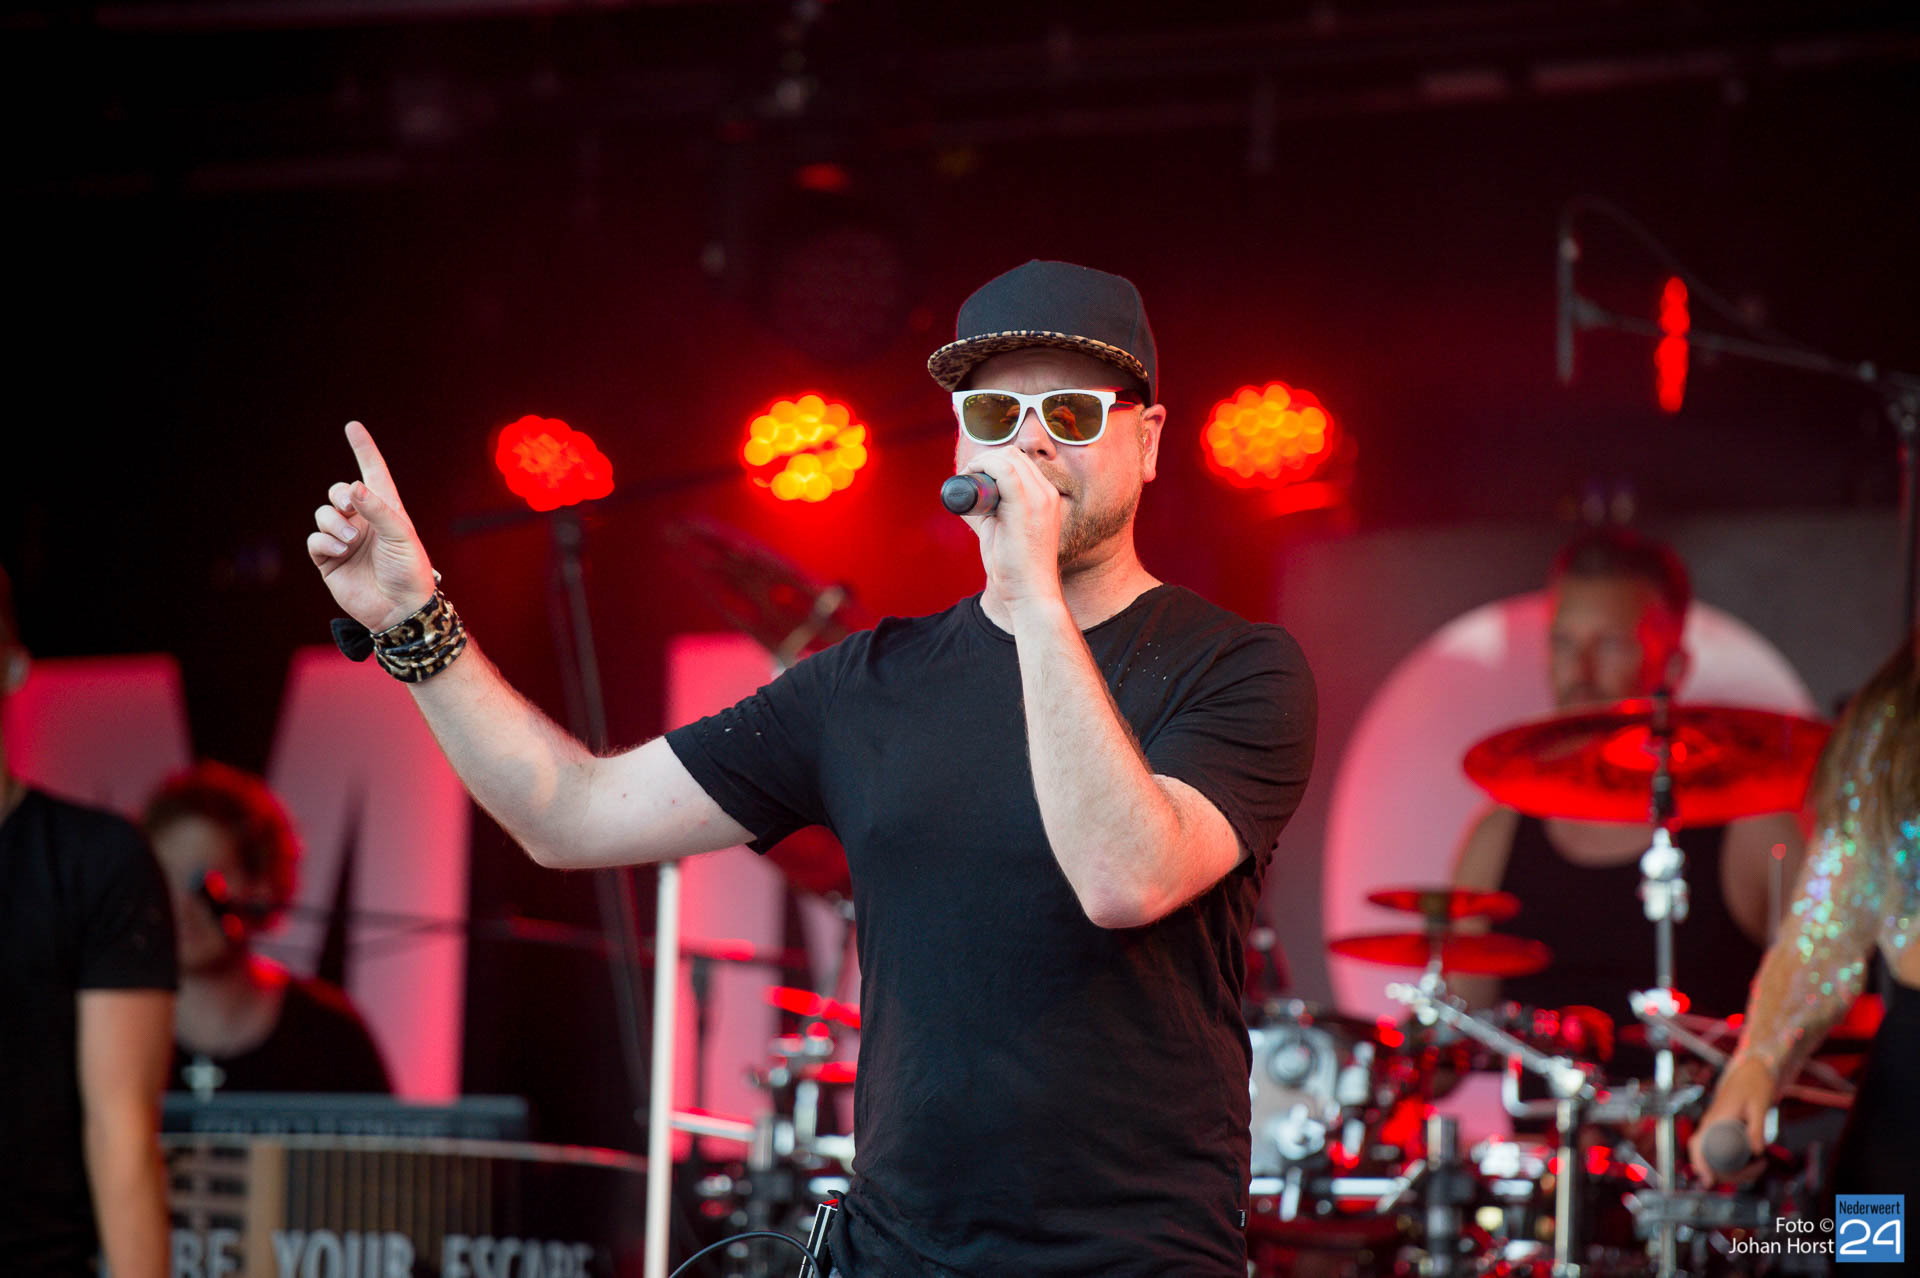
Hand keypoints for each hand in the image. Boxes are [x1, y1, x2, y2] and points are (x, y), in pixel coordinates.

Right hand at [307, 422, 437, 632]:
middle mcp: (364, 521)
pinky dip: (325, 542)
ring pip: (324, 514)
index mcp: (386, 510)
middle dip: (340, 494)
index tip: (353, 426)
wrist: (400, 609)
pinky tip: (340, 551)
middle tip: (350, 507)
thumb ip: (379, 509)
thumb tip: (353, 486)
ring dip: (333, 523)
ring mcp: (344, 540)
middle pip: (338, 491)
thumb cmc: (410, 571)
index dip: (363, 449)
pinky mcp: (329, 560)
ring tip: (350, 540)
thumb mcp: (402, 535)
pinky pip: (315, 540)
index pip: (373, 472)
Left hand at [960, 447, 1065, 610]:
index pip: (1021, 462)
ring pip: (1008, 458)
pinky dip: (984, 467)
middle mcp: (1047, 494)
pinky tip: (971, 476)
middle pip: (1013, 455)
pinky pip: (1004, 470)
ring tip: (968, 478)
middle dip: (985, 459)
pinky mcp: (1025, 506)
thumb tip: (971, 495)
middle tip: (968, 477)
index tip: (974, 476)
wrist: (1029, 593)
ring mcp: (1040, 498)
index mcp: (1046, 498)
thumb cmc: (1015, 568)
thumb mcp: (1006, 530)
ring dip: (982, 462)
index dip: (993, 462)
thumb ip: (994, 509)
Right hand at [1688, 1055, 1773, 1185]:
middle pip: (1708, 1157)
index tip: (1709, 1181)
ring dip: (1736, 1168)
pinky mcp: (1723, 1129)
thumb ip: (1757, 1128)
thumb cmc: (1754, 1084)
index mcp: (1715, 1118)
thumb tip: (1757, 1151)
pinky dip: (1738, 1162)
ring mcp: (1716, 1127)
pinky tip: (1755, 1161)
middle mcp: (1712, 1124)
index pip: (1698, 1146)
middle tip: (1756, 1170)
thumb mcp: (1759, 1105)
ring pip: (1717, 1157)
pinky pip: (1724, 1152)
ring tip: (1760, 1165)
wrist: (1752, 1070)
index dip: (1701, 1165)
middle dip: (1729, 1172)